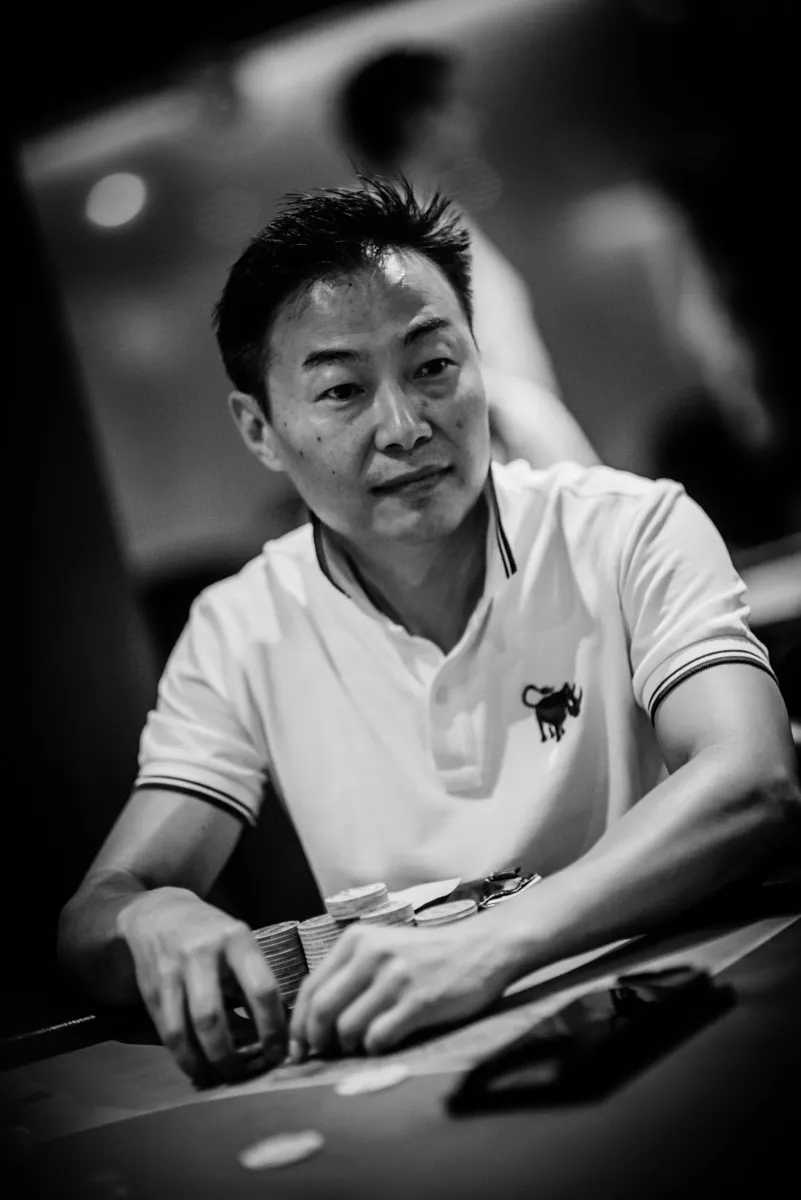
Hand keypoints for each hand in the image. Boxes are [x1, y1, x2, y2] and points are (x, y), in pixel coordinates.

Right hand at [117, 887, 285, 1082]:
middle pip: (213, 1017)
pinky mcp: (152, 989)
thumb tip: (280, 1032)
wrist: (159, 913)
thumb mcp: (239, 943)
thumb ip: (255, 981)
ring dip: (203, 1062)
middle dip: (229, 1055)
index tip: (279, 1052)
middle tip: (244, 1074)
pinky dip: (183, 1056)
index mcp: (235, 938)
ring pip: (184, 1029)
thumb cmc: (212, 934)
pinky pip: (167, 1031)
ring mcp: (172, 971)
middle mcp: (201, 953)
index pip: (261, 989)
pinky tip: (197, 1067)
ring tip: (219, 1077)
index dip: (272, 1028)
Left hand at [288, 917, 513, 1059]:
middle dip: (317, 1040)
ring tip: (360, 1045)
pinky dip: (375, 1049)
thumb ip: (349, 974)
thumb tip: (313, 1020)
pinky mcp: (418, 1001)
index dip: (298, 1024)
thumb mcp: (382, 948)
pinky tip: (385, 1042)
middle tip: (324, 1054)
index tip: (296, 1048)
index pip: (311, 988)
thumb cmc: (426, 955)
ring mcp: (395, 977)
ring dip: (349, 1047)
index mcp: (357, 940)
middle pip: (322, 1011)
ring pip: (348, 1028)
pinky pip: (378, 1038)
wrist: (481, 948)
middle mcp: (372, 954)